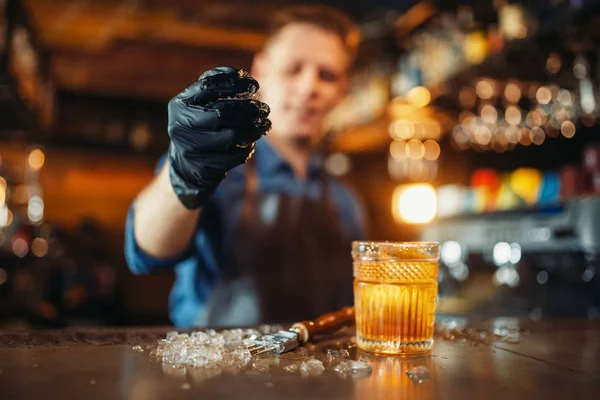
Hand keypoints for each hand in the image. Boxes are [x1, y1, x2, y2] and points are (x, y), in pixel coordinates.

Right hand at [167, 67, 270, 208]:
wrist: (185, 166)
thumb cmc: (199, 126)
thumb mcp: (199, 105)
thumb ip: (215, 87)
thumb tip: (242, 77)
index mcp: (179, 105)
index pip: (208, 87)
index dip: (234, 84)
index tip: (255, 86)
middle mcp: (181, 126)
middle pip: (222, 113)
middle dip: (249, 109)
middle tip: (265, 109)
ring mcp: (191, 149)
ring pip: (232, 137)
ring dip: (254, 129)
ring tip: (265, 124)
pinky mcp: (204, 167)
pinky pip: (235, 156)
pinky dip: (248, 147)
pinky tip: (253, 141)